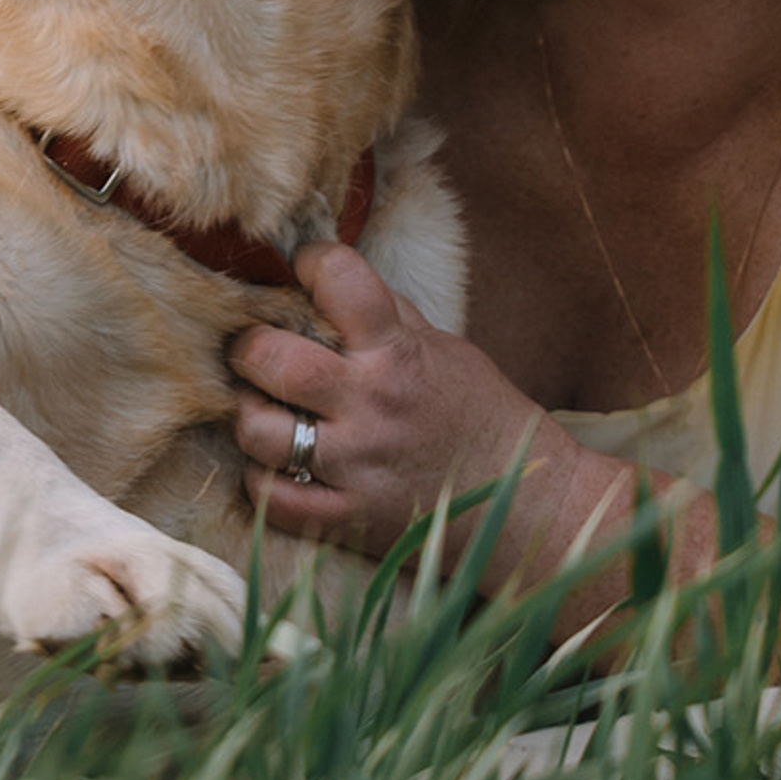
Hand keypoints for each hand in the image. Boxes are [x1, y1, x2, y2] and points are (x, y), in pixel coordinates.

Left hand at [228, 243, 548, 572]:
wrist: (533, 503)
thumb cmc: (480, 415)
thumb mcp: (444, 348)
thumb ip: (386, 314)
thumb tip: (329, 272)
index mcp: (400, 351)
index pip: (340, 279)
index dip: (312, 261)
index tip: (305, 267)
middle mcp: (374, 403)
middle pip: (272, 359)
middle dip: (248, 348)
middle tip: (254, 352)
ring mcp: (358, 464)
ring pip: (258, 431)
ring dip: (248, 417)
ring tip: (261, 410)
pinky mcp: (350, 518)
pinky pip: (271, 498)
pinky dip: (262, 481)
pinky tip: (276, 468)